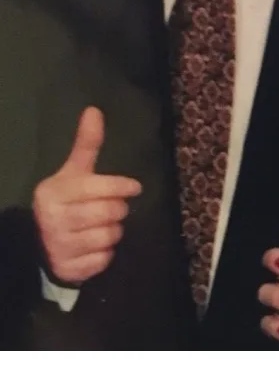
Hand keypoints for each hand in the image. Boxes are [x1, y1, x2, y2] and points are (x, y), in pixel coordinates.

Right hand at [33, 107, 141, 284]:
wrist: (43, 244)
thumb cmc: (67, 202)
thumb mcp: (73, 172)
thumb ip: (86, 145)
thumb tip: (94, 110)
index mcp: (54, 192)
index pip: (99, 187)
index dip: (122, 186)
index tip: (134, 187)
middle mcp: (53, 219)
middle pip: (110, 212)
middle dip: (118, 210)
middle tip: (114, 209)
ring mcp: (59, 246)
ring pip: (110, 236)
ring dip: (114, 231)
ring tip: (102, 227)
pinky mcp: (69, 268)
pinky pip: (104, 259)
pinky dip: (106, 253)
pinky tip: (94, 247)